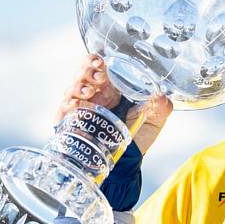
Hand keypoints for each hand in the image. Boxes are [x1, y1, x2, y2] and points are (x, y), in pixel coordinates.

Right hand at [55, 53, 172, 153]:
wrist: (125, 163)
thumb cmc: (136, 137)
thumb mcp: (153, 120)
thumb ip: (160, 107)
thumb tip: (162, 96)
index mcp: (111, 88)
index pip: (97, 66)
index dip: (96, 61)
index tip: (101, 63)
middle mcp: (94, 95)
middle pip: (82, 73)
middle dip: (87, 70)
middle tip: (99, 77)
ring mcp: (81, 108)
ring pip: (71, 88)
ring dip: (78, 86)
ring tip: (89, 92)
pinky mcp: (70, 124)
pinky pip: (62, 111)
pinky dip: (67, 105)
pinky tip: (76, 105)